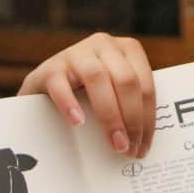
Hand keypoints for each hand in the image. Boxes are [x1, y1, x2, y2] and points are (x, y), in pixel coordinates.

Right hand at [18, 33, 155, 157]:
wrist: (45, 87)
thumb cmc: (87, 92)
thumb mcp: (114, 91)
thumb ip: (128, 105)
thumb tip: (141, 142)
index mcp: (128, 49)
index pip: (146, 85)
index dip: (147, 119)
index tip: (143, 146)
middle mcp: (104, 45)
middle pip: (126, 81)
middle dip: (132, 119)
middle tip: (128, 147)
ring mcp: (76, 53)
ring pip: (98, 79)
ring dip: (110, 115)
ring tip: (114, 142)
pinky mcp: (50, 67)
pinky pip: (61, 85)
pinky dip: (70, 105)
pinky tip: (78, 122)